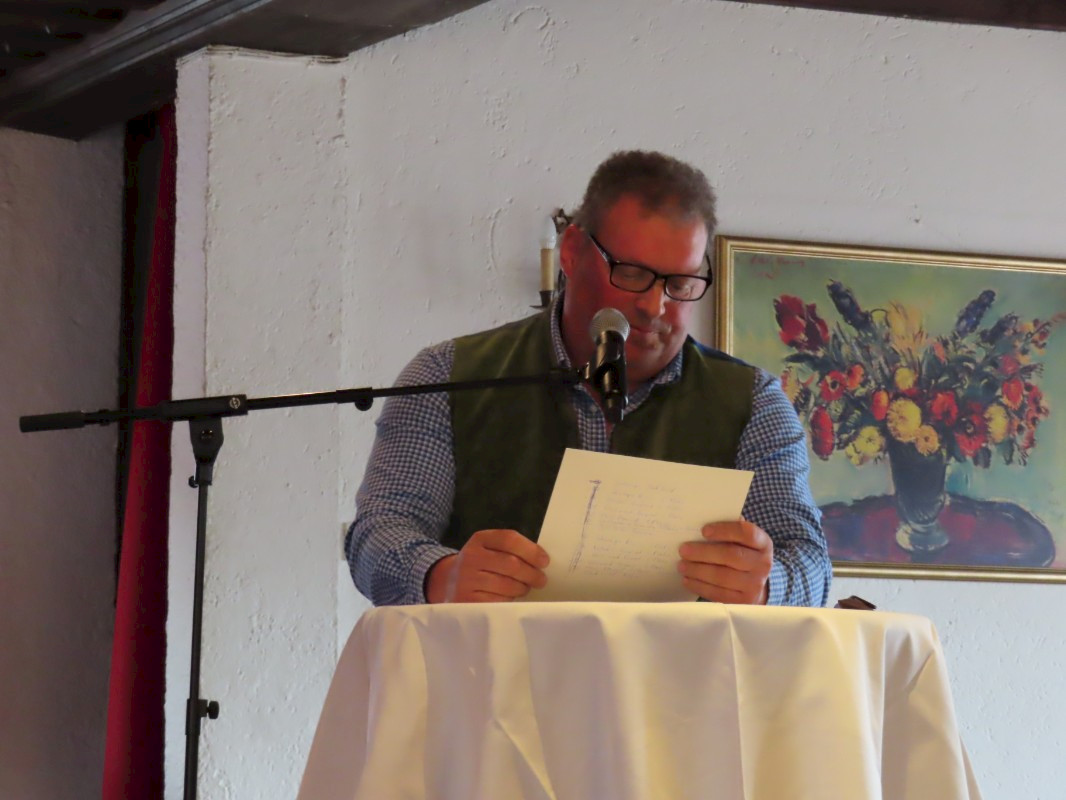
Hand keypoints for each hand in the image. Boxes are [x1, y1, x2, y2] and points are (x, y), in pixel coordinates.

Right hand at [425, 529, 549, 602]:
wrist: (446, 582)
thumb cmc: (478, 564)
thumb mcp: (488, 549)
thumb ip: (510, 549)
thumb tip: (541, 560)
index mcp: (479, 539)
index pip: (509, 539)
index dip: (531, 550)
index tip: (545, 561)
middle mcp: (471, 557)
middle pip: (511, 564)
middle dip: (532, 573)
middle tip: (541, 580)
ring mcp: (467, 580)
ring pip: (507, 585)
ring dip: (522, 588)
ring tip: (524, 588)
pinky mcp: (467, 601)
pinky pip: (498, 601)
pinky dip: (509, 600)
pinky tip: (509, 597)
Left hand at [677, 521, 772, 604]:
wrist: (755, 584)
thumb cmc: (742, 554)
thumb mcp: (741, 541)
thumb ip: (728, 530)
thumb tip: (701, 523)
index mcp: (763, 543)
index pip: (747, 533)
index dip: (725, 530)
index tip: (703, 531)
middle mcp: (763, 564)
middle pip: (732, 556)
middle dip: (704, 552)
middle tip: (683, 550)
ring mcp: (755, 585)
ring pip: (723, 577)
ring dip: (698, 570)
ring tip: (681, 565)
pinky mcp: (744, 601)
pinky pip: (718, 593)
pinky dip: (699, 586)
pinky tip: (687, 579)